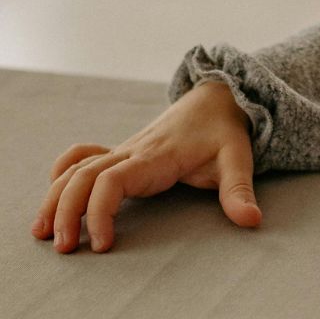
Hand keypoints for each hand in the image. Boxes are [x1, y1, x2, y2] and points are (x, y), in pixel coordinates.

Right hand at [32, 81, 261, 252]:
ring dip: (56, 198)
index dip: (100, 212)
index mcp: (156, 156)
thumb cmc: (226, 130)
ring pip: (77, 169)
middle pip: (83, 177)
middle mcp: (133, 151)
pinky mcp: (122, 150)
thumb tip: (251, 220)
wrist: (219, 96)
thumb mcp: (238, 157)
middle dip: (66, 212)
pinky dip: (64, 172)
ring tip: (44, 232)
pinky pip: (84, 156)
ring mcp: (124, 149)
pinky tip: (54, 192)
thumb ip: (239, 189)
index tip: (104, 244)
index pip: (112, 182)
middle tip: (65, 248)